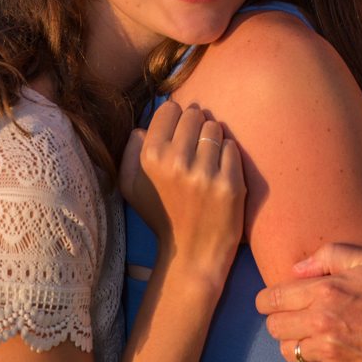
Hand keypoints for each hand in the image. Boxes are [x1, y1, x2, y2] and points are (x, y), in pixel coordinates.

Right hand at [119, 99, 244, 279]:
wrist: (191, 252)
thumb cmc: (161, 216)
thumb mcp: (130, 187)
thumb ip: (130, 152)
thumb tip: (142, 127)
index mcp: (150, 158)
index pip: (170, 109)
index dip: (176, 115)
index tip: (179, 127)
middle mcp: (176, 162)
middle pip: (194, 115)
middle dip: (196, 123)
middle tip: (195, 142)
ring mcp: (205, 173)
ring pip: (215, 128)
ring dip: (213, 137)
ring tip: (207, 157)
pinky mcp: (230, 183)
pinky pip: (232, 147)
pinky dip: (228, 154)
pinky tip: (220, 169)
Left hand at [255, 243, 361, 361]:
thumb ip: (329, 255)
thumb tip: (297, 270)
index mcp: (325, 291)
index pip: (272, 299)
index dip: (268, 299)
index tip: (275, 300)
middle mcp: (320, 323)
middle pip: (273, 326)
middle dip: (281, 318)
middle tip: (300, 315)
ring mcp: (327, 352)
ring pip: (287, 350)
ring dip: (295, 341)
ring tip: (314, 333)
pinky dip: (311, 360)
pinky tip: (329, 348)